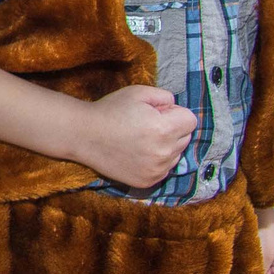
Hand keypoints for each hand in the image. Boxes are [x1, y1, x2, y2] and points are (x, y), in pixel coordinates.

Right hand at [67, 85, 196, 189]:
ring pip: (176, 154)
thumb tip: (176, 108)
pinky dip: (156, 161)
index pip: (191, 120)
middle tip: (147, 125)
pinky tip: (137, 153)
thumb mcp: (138, 92)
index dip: (175, 113)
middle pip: (186, 138)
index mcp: (163, 129)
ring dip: (165, 146)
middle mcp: (163, 153)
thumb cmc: (110, 110)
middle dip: (172, 129)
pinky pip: (165, 168)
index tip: (157, 113)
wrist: (82, 135)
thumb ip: (166, 96)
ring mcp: (156, 170)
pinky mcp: (148, 181)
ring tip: (140, 140)